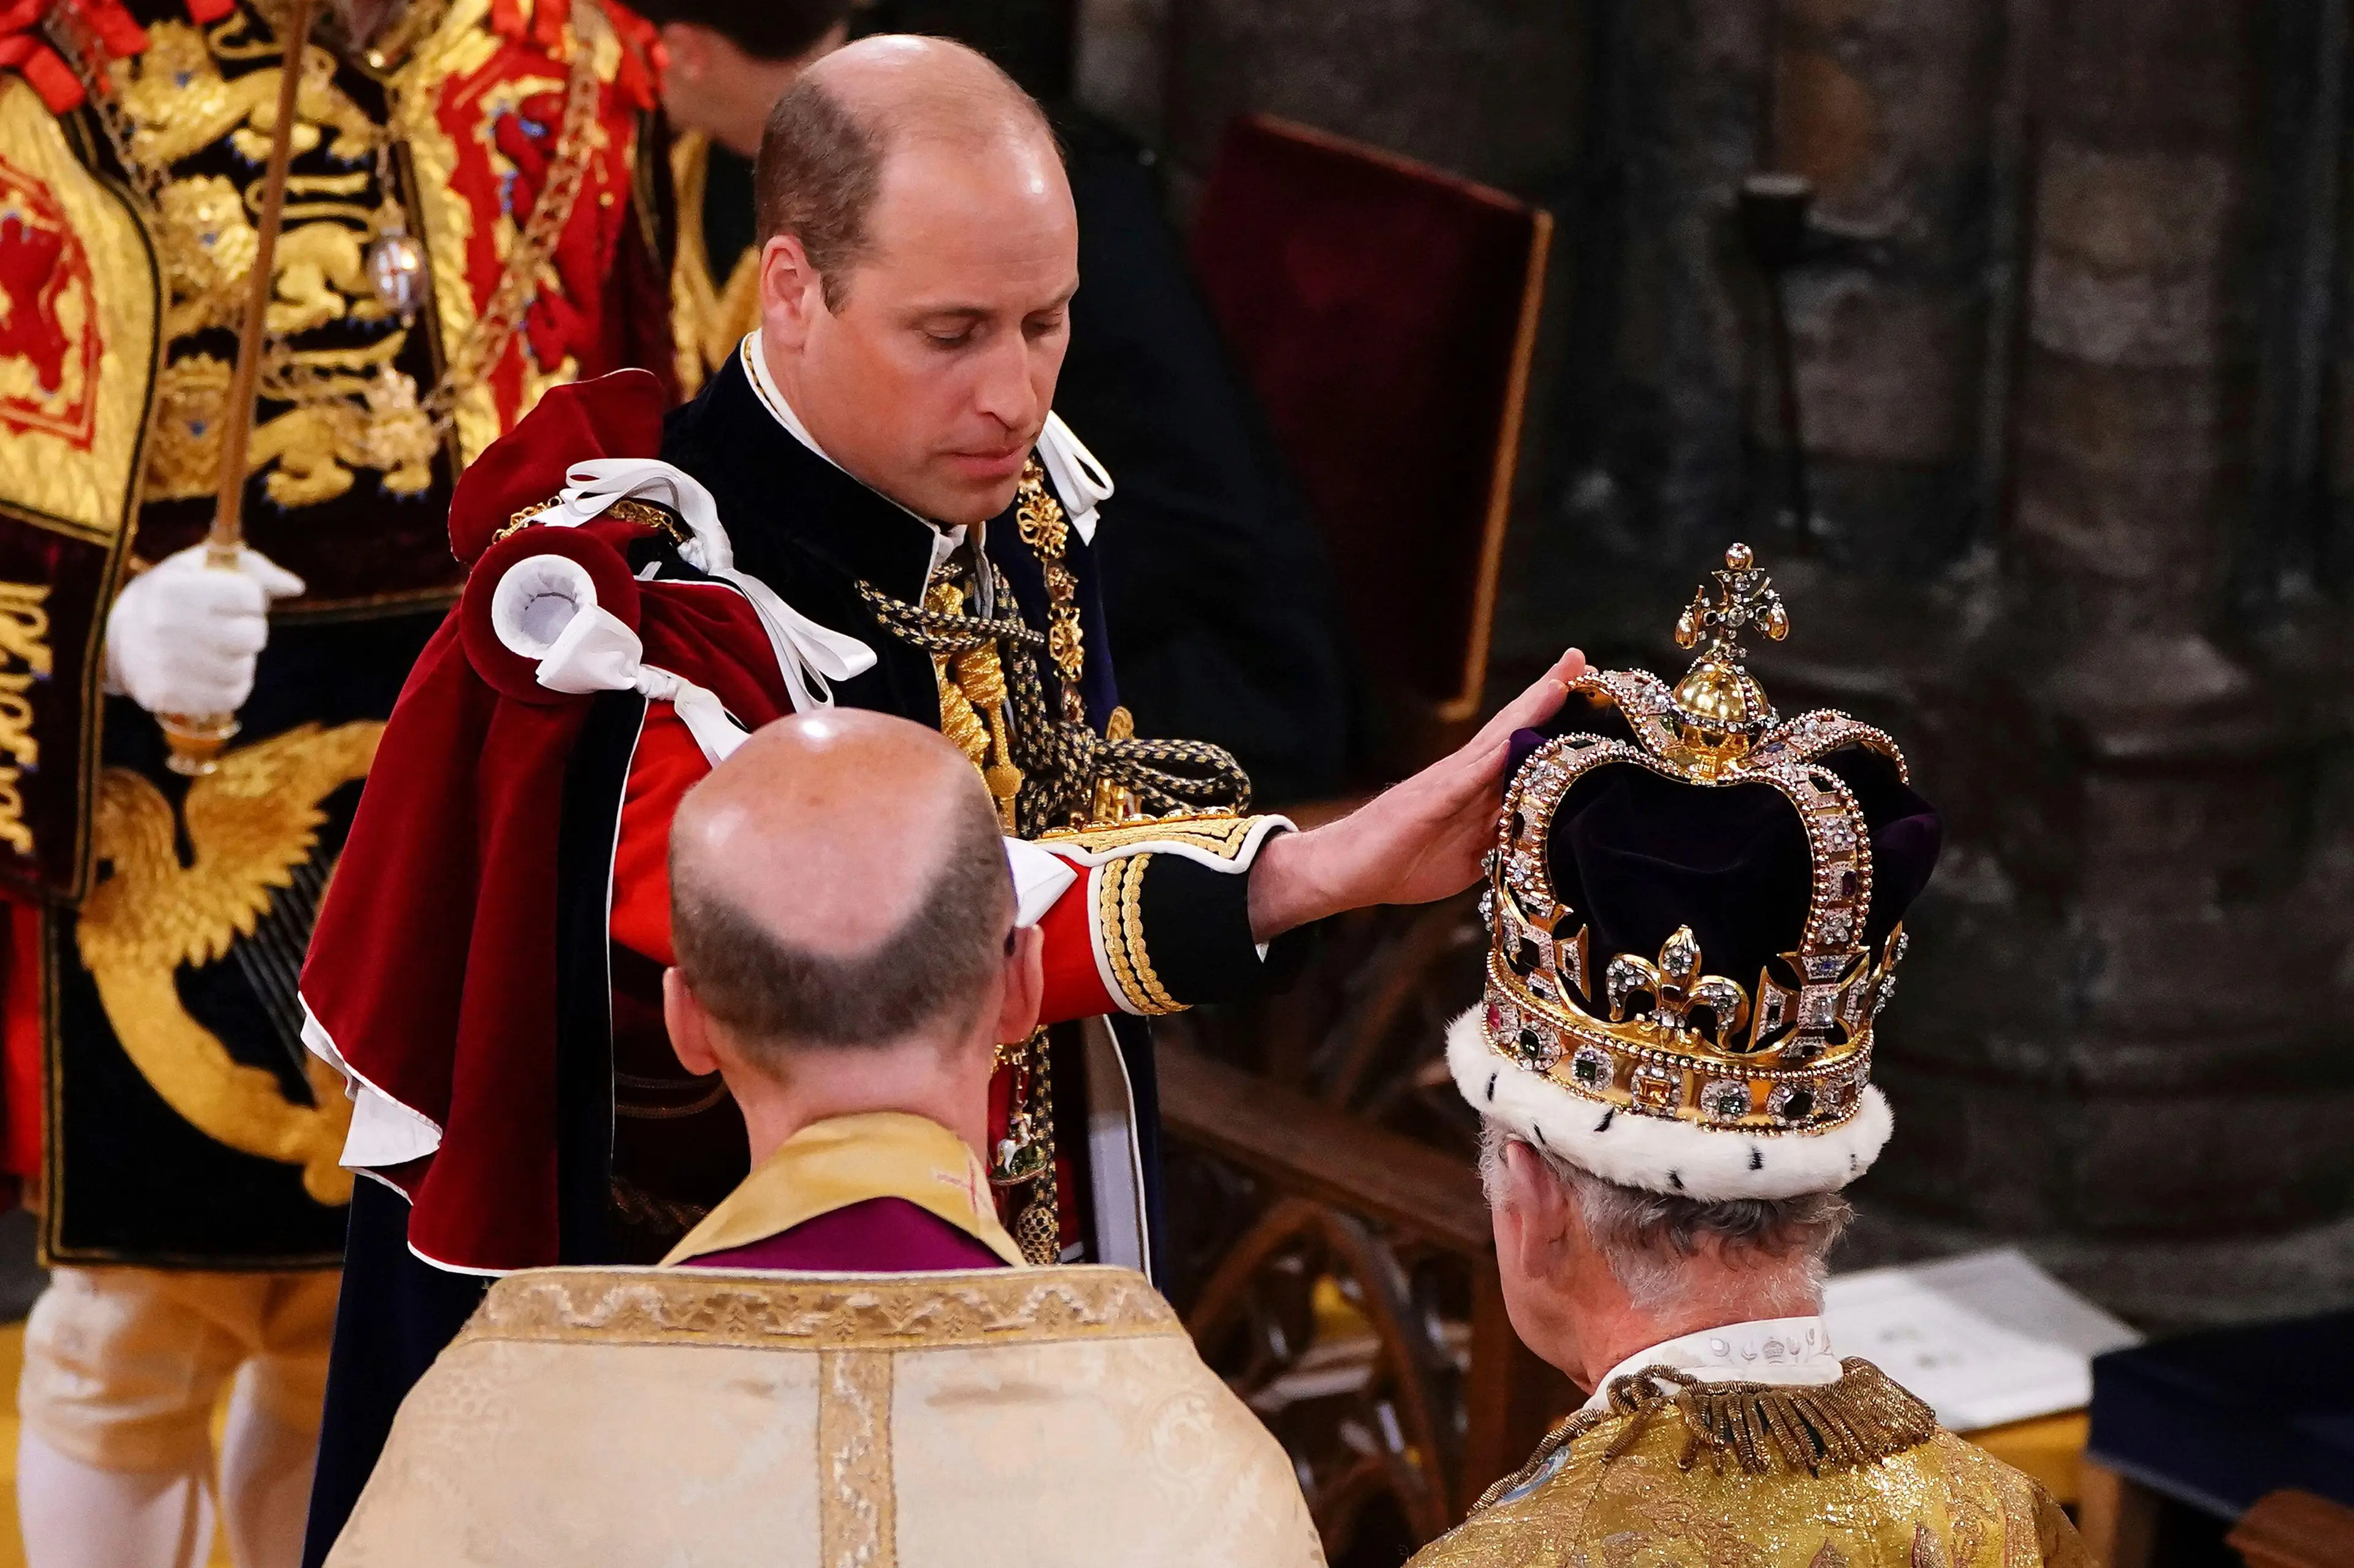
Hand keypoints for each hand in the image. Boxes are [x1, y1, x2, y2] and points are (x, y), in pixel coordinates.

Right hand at [104, 543, 305, 716]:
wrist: (115, 636)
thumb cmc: (174, 595)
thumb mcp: (203, 567)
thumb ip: (254, 571)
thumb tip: (296, 587)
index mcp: (176, 588)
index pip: (249, 596)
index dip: (251, 599)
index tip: (235, 600)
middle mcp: (166, 625)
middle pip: (252, 636)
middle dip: (250, 631)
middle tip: (230, 629)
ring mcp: (164, 664)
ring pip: (243, 671)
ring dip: (240, 662)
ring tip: (218, 651)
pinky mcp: (166, 696)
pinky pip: (228, 698)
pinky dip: (230, 688)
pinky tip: (211, 674)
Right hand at [1248, 648, 1587, 940]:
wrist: (1343, 871)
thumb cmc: (1400, 863)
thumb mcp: (1467, 857)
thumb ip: (1498, 839)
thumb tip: (1536, 831)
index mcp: (1471, 788)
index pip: (1517, 744)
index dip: (1548, 715)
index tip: (1580, 684)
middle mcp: (1461, 775)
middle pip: (1511, 727)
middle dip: (1547, 692)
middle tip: (1578, 658)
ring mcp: (1444, 784)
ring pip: (1496, 740)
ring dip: (1530, 710)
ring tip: (1561, 679)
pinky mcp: (1427, 801)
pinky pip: (1468, 777)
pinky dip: (1496, 756)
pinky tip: (1520, 735)